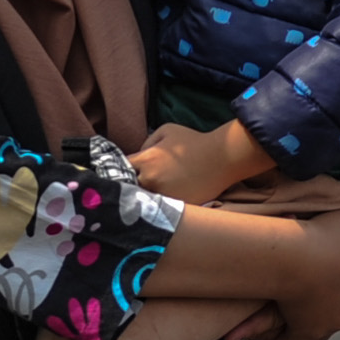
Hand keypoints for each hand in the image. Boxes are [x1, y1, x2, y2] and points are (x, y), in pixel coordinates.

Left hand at [127, 120, 269, 204]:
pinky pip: (160, 209)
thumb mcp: (166, 131)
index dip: (117, 171)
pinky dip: (159, 207)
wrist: (221, 158)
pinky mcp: (176, 206)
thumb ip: (146, 142)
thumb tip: (139, 156)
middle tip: (130, 187)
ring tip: (143, 198)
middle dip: (128, 187)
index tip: (119, 173)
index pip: (119, 169)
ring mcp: (164, 195)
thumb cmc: (194, 141)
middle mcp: (151, 179)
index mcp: (146, 160)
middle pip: (128, 188)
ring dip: (142, 199)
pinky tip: (160, 204)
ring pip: (143, 201)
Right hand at [254, 202, 339, 339]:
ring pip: (323, 327)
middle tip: (316, 289)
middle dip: (336, 305)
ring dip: (312, 320)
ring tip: (294, 308)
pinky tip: (267, 336)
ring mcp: (329, 326)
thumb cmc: (325, 236)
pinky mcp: (305, 333)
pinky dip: (281, 338)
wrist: (293, 256)